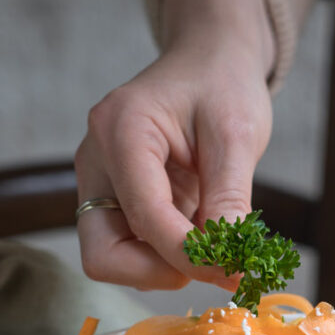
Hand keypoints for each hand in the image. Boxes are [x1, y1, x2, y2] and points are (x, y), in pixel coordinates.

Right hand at [74, 0, 274, 290]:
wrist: (210, 61)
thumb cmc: (223, 85)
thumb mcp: (238, 136)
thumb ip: (230, 201)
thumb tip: (232, 267)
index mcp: (121, 129)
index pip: (145, 216)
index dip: (189, 255)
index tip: (235, 272)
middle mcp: (96, 159)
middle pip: (102, 253)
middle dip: (159, 271)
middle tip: (209, 263)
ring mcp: (99, 183)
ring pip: (110, 259)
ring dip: (163, 267)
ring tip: (209, 240)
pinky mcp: (112, 200)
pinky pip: (127, 250)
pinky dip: (165, 257)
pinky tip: (198, 234)